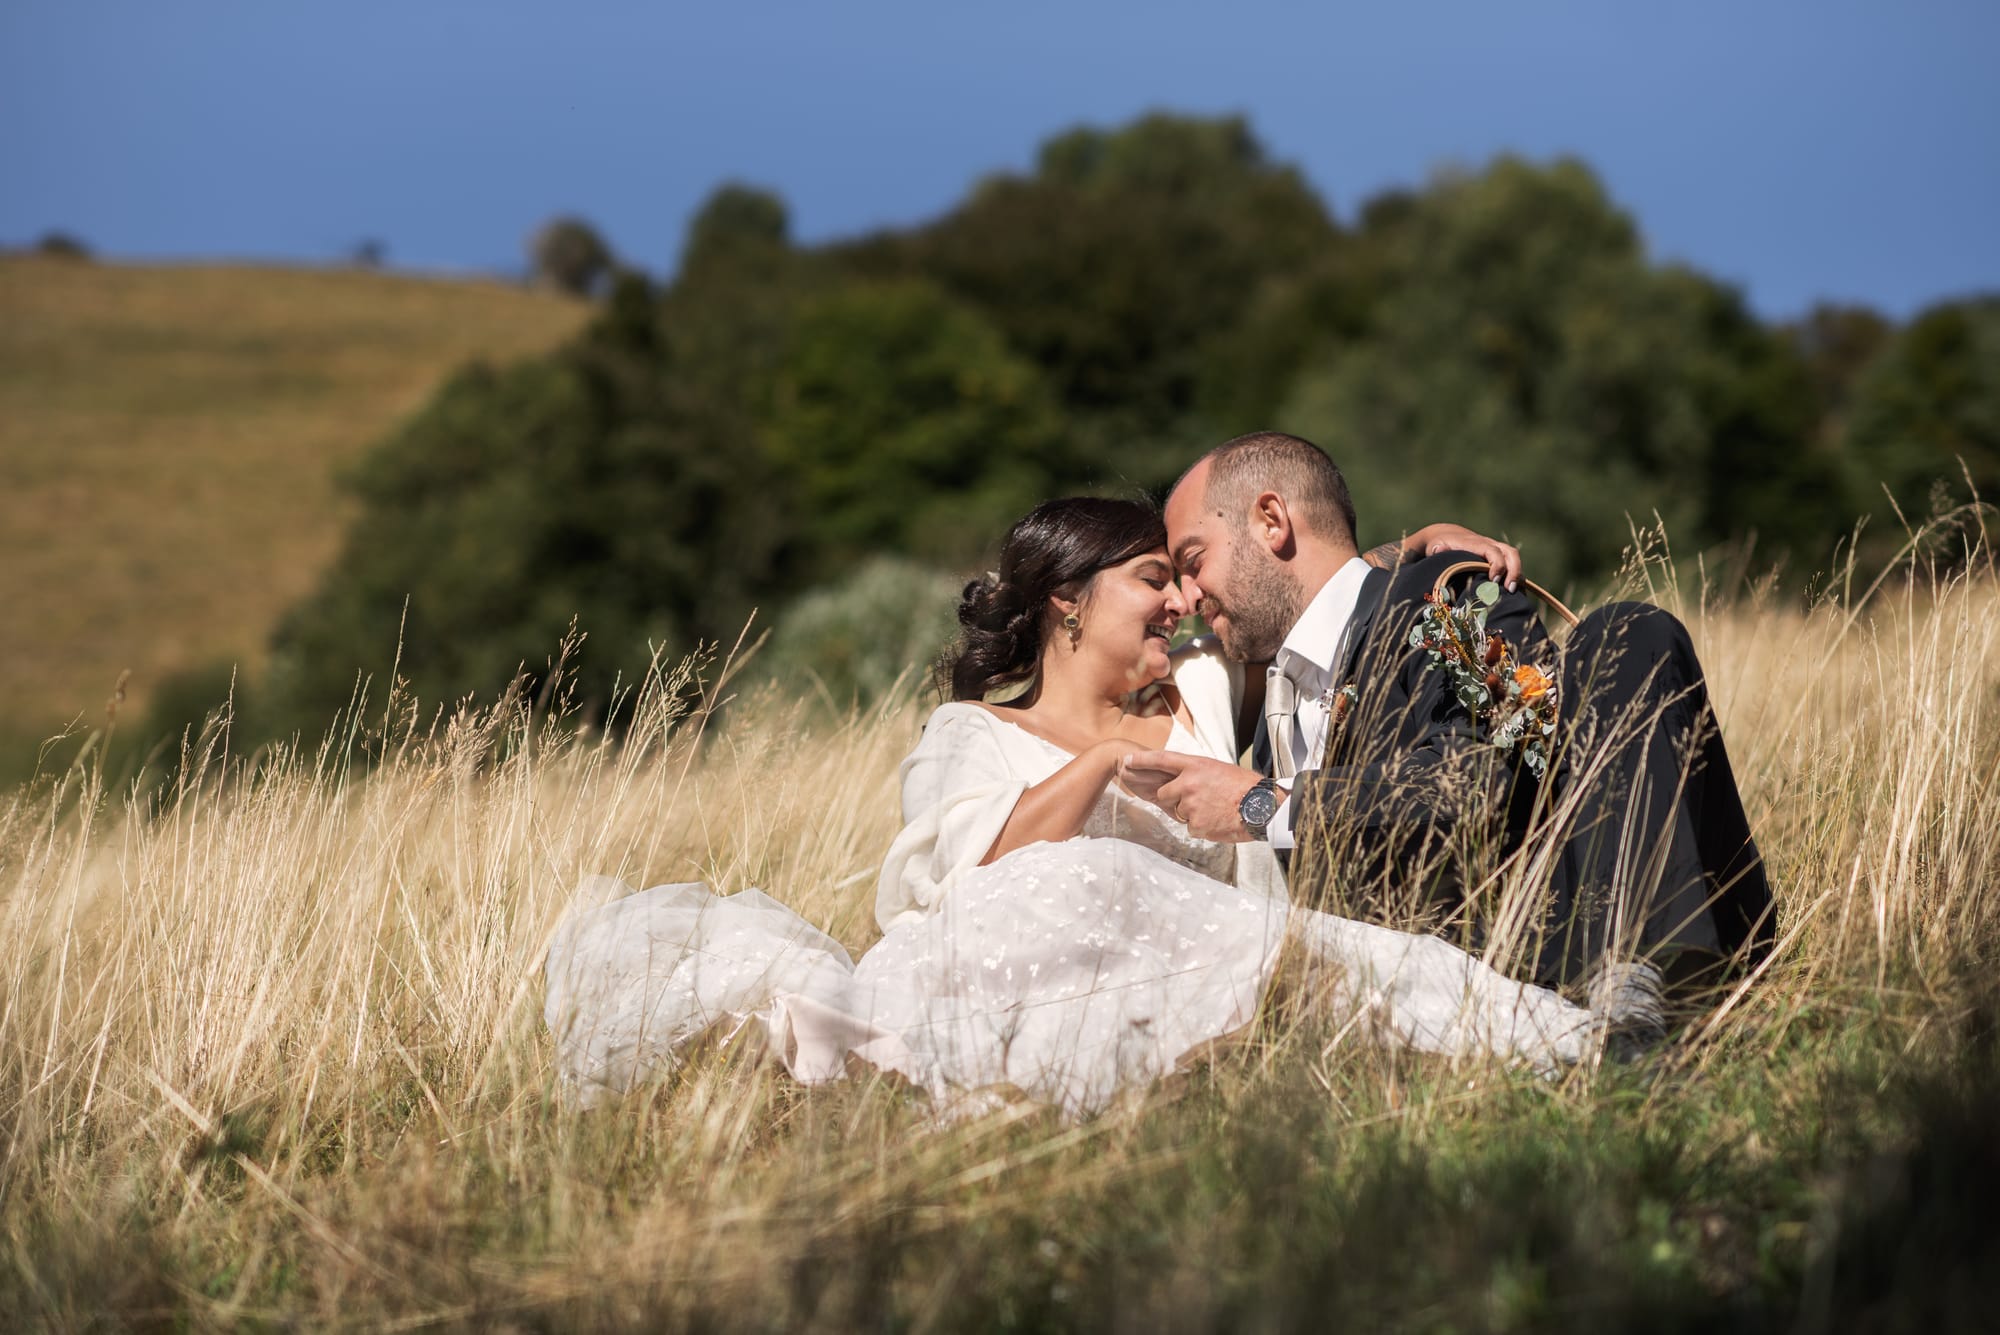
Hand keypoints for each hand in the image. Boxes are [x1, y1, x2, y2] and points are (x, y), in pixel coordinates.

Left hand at [1119, 750, 1262, 842]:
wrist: (1261, 806)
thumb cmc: (1244, 787)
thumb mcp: (1218, 770)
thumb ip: (1196, 775)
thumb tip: (1180, 784)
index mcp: (1196, 766)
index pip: (1161, 760)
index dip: (1142, 761)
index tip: (1127, 761)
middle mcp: (1188, 783)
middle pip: (1164, 794)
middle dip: (1174, 800)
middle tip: (1199, 800)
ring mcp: (1190, 805)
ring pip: (1179, 813)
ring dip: (1193, 814)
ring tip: (1216, 809)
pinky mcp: (1196, 825)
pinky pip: (1191, 828)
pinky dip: (1202, 827)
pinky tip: (1218, 820)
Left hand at [1407, 523, 1521, 590]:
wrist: (1446, 535)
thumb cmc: (1440, 544)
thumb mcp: (1435, 546)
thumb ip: (1437, 549)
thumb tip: (1439, 549)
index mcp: (1476, 544)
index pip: (1493, 551)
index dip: (1497, 564)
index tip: (1494, 580)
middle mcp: (1489, 545)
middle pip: (1510, 553)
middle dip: (1514, 570)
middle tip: (1510, 589)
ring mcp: (1495, 550)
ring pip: (1513, 558)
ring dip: (1517, 575)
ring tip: (1515, 595)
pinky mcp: (1496, 557)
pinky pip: (1511, 564)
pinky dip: (1515, 577)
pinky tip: (1515, 594)